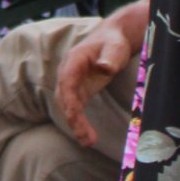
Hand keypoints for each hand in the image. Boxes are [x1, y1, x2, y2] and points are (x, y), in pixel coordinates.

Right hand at [55, 0, 149, 148]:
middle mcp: (68, 73)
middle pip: (65, 98)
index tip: (74, 115)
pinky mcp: (79, 91)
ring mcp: (72, 83)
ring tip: (88, 142)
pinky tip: (88, 137)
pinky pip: (75, 109)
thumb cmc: (113, 42)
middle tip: (86, 138)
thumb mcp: (115, 47)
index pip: (66, 81)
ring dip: (76, 125)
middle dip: (73, 118)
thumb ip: (110, 57)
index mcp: (74, 60)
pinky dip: (80, 123)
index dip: (69, 99)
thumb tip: (104, 67)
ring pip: (68, 106)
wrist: (112, 38)